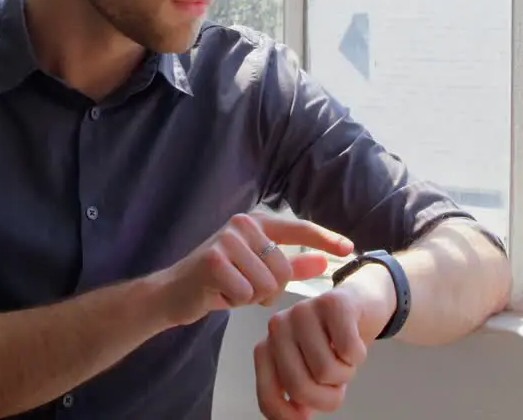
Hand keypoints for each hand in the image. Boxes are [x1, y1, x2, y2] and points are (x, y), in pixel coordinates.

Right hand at [154, 212, 353, 327]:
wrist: (173, 293)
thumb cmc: (218, 281)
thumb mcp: (258, 272)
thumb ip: (292, 266)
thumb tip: (325, 261)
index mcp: (256, 222)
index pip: (298, 228)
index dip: (325, 238)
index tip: (349, 248)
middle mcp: (242, 224)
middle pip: (283, 270)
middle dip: (269, 290)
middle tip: (244, 288)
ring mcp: (226, 239)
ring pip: (266, 284)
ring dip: (251, 297)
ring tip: (230, 289)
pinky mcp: (213, 259)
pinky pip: (246, 293)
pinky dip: (235, 301)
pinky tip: (219, 294)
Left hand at [254, 266, 395, 418]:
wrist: (359, 303)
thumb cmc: (331, 343)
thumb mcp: (308, 371)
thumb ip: (296, 393)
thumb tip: (297, 417)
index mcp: (266, 348)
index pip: (268, 398)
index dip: (288, 417)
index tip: (306, 416)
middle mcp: (277, 327)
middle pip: (300, 387)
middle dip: (328, 397)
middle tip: (337, 382)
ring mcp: (302, 311)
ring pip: (327, 370)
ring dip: (346, 373)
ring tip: (343, 356)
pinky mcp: (332, 302)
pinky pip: (348, 350)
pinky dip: (358, 355)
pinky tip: (354, 340)